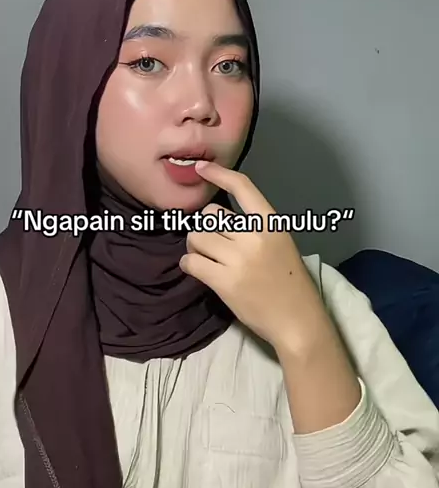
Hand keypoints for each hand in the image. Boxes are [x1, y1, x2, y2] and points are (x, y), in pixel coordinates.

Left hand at [179, 161, 329, 354]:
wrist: (297, 320)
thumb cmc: (289, 281)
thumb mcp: (280, 243)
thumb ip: (253, 228)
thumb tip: (216, 216)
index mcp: (271, 224)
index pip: (242, 188)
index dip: (219, 174)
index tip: (201, 167)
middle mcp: (254, 237)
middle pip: (210, 216)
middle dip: (206, 227)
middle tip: (212, 244)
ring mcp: (238, 260)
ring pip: (196, 237)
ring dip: (195, 247)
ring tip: (205, 258)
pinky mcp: (224, 282)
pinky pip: (191, 262)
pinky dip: (189, 264)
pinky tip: (197, 269)